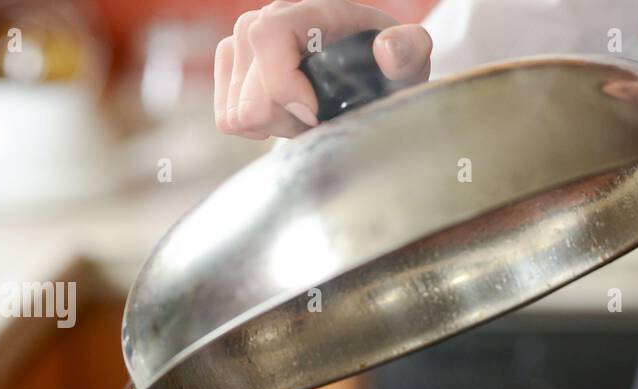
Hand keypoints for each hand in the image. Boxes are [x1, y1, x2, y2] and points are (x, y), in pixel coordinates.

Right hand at [214, 0, 431, 138]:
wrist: (367, 77)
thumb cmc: (386, 68)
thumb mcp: (408, 61)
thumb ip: (409, 51)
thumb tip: (388, 48)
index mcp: (308, 9)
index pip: (267, 36)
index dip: (284, 84)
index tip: (316, 113)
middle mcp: (266, 19)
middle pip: (250, 93)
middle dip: (289, 119)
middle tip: (322, 116)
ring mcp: (241, 44)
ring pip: (239, 112)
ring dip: (277, 125)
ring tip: (307, 115)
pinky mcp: (231, 70)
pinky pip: (227, 119)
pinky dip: (259, 128)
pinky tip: (287, 117)